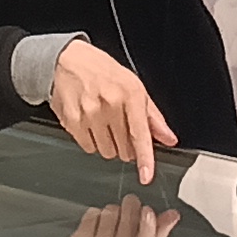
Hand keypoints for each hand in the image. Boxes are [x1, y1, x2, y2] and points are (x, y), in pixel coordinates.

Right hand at [47, 39, 176, 183]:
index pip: (140, 134)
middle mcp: (110, 104)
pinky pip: (88, 147)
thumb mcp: (134, 87)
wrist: (68, 60)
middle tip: (119, 126)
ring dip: (108, 144)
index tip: (146, 176)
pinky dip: (92, 141)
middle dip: (126, 145)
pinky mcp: (71, 121)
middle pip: (124, 149)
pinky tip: (90, 123)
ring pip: (106, 151)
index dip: (145, 159)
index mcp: (130, 94)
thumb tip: (169, 139)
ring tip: (103, 122)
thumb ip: (153, 117)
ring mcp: (89, 113)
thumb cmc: (103, 72)